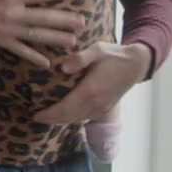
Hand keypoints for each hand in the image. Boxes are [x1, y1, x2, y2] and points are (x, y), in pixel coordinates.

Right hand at [0, 0, 83, 68]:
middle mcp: (12, 15)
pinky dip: (34, 58)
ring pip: (36, 35)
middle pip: (43, 17)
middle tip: (82, 22)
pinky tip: (47, 62)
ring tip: (73, 41)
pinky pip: (21, 51)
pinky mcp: (2, 42)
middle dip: (64, 20)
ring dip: (55, 39)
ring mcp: (8, 31)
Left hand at [33, 41, 152, 125]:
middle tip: (35, 117)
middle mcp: (95, 104)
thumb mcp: (97, 50)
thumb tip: (63, 68)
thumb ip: (80, 58)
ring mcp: (101, 108)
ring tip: (47, 117)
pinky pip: (84, 118)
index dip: (48, 114)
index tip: (34, 115)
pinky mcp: (105, 108)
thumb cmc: (115, 55)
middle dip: (50, 120)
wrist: (137, 65)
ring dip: (60, 121)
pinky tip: (64, 113)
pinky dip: (71, 118)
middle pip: (67, 118)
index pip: (64, 109)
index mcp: (90, 91)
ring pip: (76, 120)